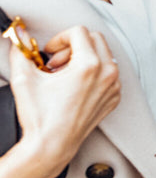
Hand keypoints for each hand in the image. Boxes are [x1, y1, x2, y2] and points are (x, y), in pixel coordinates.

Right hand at [8, 26, 120, 177]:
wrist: (51, 146)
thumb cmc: (40, 117)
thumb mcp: (24, 79)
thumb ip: (21, 52)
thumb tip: (19, 35)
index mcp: (89, 65)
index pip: (79, 32)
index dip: (59, 38)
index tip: (49, 52)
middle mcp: (107, 73)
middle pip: (95, 39)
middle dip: (73, 45)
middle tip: (56, 62)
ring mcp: (113, 86)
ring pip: (104, 55)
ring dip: (84, 58)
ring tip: (63, 75)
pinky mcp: (114, 96)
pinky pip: (108, 73)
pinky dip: (93, 73)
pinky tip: (74, 87)